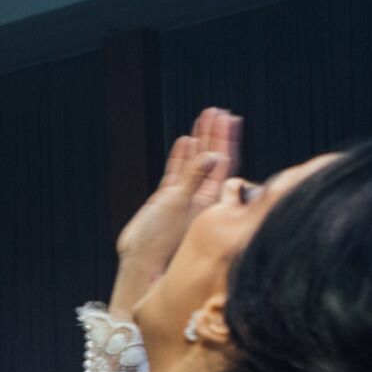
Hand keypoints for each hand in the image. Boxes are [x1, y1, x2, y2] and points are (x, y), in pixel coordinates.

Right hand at [115, 108, 239, 275]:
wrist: (141, 259)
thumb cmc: (162, 239)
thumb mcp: (178, 204)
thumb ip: (194, 178)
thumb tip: (213, 154)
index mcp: (209, 196)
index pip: (223, 161)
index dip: (226, 138)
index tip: (230, 118)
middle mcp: (199, 193)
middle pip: (211, 157)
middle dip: (214, 134)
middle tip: (216, 111)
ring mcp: (183, 195)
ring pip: (194, 161)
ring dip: (200, 140)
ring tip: (203, 118)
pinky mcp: (166, 198)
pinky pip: (178, 171)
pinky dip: (181, 155)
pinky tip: (184, 141)